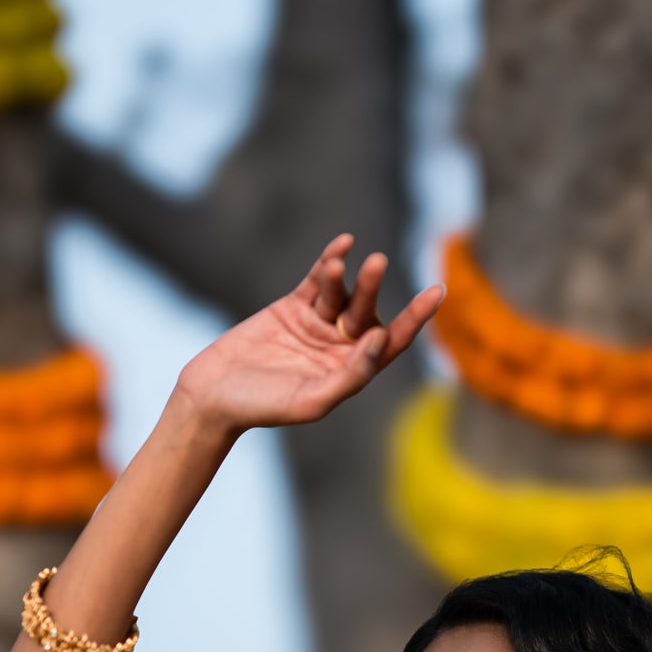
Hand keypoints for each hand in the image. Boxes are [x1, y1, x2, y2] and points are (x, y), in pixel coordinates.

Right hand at [175, 233, 442, 434]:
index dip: (415, 318)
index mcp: (352, 373)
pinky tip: (343, 245)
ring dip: (350, 275)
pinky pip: (317, 280)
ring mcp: (316, 325)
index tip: (437, 291)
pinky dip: (329, 262)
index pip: (392, 343)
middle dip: (371, 289)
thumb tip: (382, 339)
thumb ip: (352, 374)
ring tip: (350, 260)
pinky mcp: (292, 307)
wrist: (214, 394)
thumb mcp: (313, 399)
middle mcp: (339, 347)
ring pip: (342, 294)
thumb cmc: (264, 406)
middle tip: (378, 263)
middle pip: (366, 312)